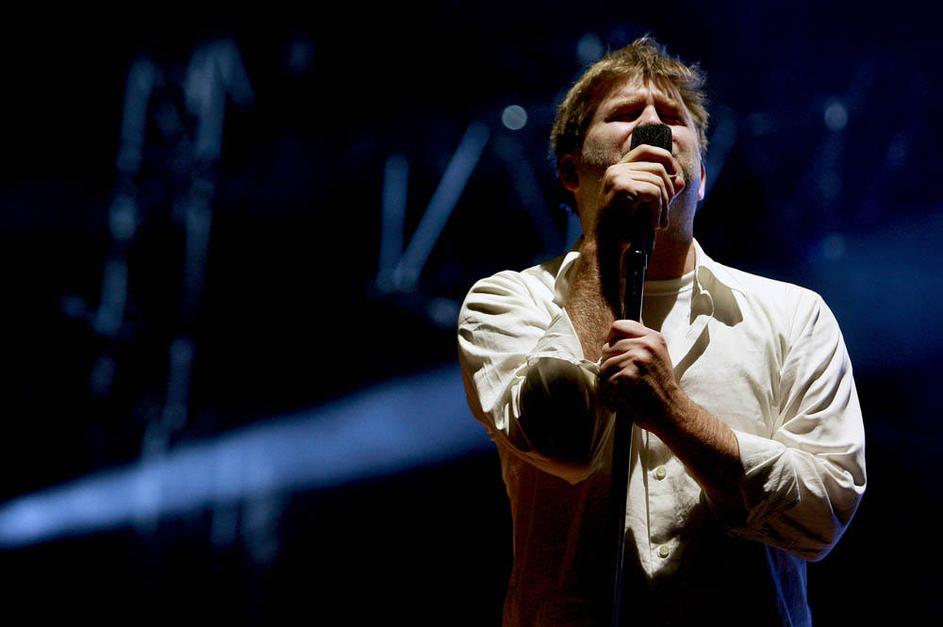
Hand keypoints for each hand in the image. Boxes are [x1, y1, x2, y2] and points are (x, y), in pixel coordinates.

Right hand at [593, 144, 684, 238]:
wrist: (607, 247)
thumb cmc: (624, 228)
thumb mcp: (646, 206)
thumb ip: (661, 191)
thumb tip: (680, 180)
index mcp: (617, 170)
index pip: (645, 150)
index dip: (664, 156)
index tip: (674, 173)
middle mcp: (615, 170)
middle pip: (658, 167)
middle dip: (668, 191)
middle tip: (665, 213)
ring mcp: (617, 177)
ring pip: (659, 181)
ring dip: (664, 205)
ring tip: (658, 223)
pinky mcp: (622, 187)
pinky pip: (654, 192)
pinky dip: (659, 210)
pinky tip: (653, 224)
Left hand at [598, 319, 684, 433]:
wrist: (670, 410)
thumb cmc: (660, 385)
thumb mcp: (657, 355)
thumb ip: (639, 342)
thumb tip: (613, 335)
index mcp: (653, 338)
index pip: (618, 326)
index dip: (610, 338)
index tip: (611, 349)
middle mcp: (644, 346)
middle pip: (607, 349)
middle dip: (610, 365)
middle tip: (623, 379)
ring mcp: (635, 360)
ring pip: (603, 367)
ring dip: (608, 382)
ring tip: (623, 390)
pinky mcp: (626, 377)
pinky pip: (604, 383)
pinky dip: (609, 395)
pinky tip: (621, 399)